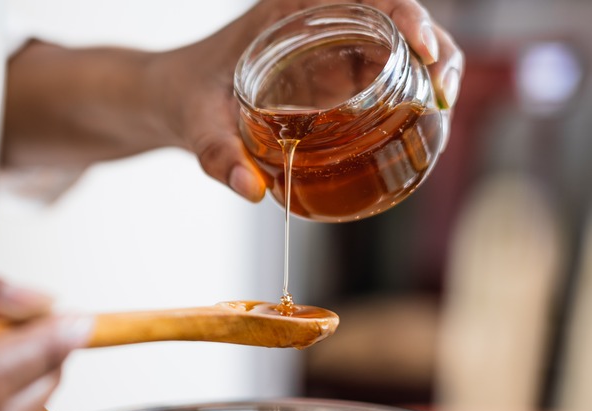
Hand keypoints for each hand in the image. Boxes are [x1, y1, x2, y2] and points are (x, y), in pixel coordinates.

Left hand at [157, 0, 463, 201]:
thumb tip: (251, 190)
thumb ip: (217, 155)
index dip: (407, 12)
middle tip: (443, 95)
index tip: (422, 47)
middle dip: (434, 49)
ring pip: (397, 48)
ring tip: (439, 118)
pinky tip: (415, 130)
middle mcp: (315, 22)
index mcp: (287, 11)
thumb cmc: (183, 97)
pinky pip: (382, 78)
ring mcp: (327, 49)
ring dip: (430, 75)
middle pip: (396, 18)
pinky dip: (407, 98)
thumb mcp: (195, 124)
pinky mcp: (331, 77)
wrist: (170, 99)